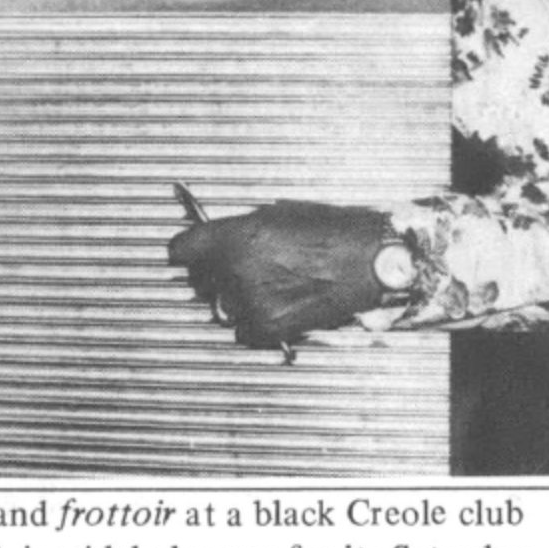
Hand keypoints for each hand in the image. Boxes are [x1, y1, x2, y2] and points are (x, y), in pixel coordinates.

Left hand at [168, 201, 385, 347]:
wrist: (369, 262)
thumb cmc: (329, 232)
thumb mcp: (274, 216)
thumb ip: (236, 232)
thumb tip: (217, 242)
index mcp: (232, 237)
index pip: (180, 250)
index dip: (188, 252)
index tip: (192, 255)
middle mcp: (233, 270)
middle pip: (199, 281)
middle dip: (216, 276)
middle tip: (249, 270)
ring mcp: (248, 301)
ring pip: (222, 306)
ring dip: (238, 300)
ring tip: (275, 286)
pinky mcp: (266, 327)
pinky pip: (243, 331)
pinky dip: (256, 323)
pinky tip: (281, 305)